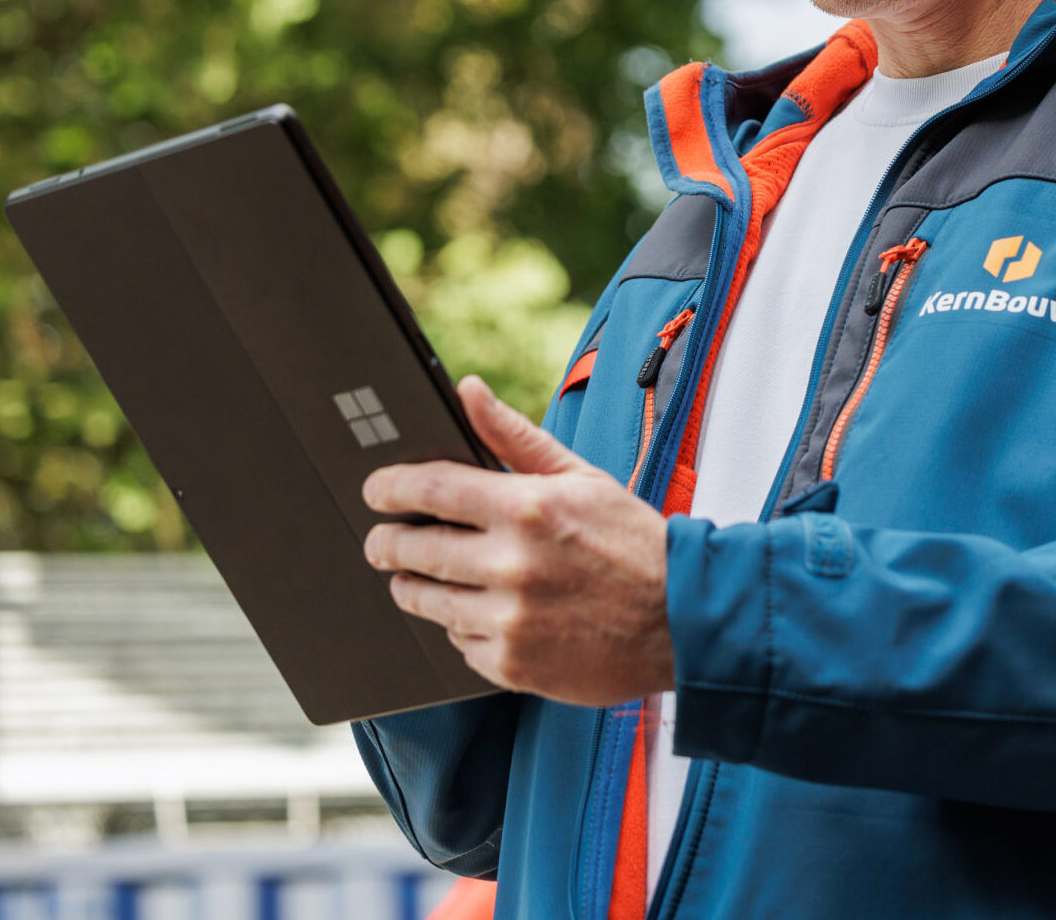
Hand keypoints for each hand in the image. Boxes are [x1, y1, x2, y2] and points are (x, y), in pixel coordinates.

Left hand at [361, 375, 674, 706]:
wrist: (679, 618)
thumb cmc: (630, 539)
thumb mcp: (579, 476)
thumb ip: (514, 436)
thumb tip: (468, 390)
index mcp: (528, 507)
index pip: (432, 488)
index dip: (391, 487)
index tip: (375, 490)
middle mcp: (513, 564)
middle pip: (414, 549)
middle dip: (387, 542)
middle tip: (382, 541)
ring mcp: (510, 619)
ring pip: (427, 601)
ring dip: (413, 586)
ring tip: (417, 576)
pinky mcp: (512, 665)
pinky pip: (458, 641)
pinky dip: (461, 625)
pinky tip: (480, 611)